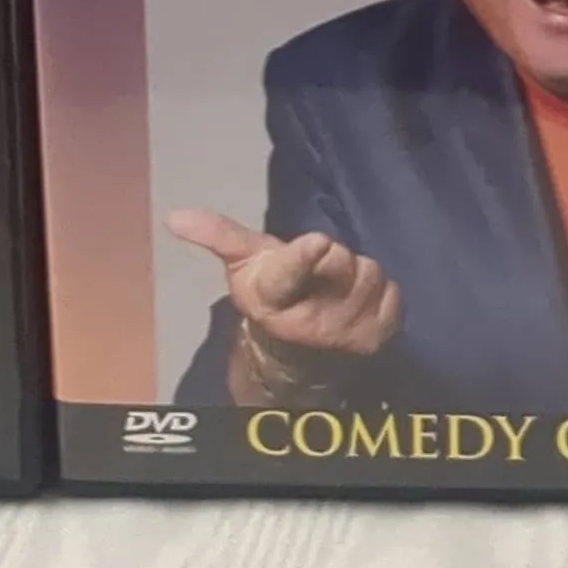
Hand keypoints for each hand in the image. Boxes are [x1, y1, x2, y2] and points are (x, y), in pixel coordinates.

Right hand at [164, 208, 399, 401]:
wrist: (300, 351)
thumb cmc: (272, 295)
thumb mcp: (244, 264)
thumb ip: (218, 235)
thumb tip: (174, 216)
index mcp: (272, 297)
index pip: (289, 273)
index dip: (304, 257)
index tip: (317, 241)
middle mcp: (309, 320)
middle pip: (341, 261)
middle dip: (334, 256)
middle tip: (323, 264)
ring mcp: (347, 332)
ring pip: (371, 275)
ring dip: (359, 273)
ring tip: (340, 285)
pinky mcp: (379, 338)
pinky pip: (393, 295)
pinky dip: (381, 293)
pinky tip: (362, 301)